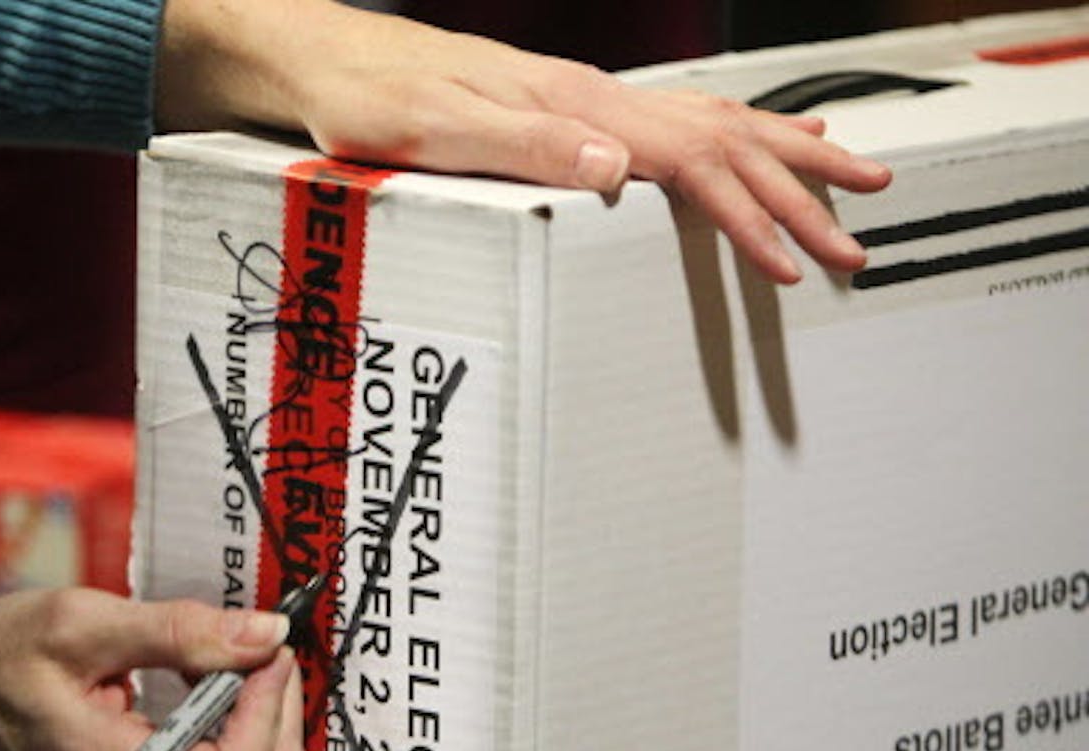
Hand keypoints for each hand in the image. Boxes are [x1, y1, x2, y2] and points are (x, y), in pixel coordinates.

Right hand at [0, 588, 307, 750]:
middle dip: (274, 707)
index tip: (260, 646)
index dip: (266, 710)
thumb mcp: (80, 624)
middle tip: (247, 643)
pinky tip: (204, 675)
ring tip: (217, 654)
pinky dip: (233, 718)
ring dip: (256, 709)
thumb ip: (178, 632)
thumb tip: (265, 635)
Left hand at [156, 0, 891, 283]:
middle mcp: (590, 98)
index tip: (796, 265)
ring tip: (849, 182)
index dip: (751, 217)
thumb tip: (619, 169)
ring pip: (711, 122)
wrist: (320, 59)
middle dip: (797, 195)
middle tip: (857, 244)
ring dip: (783, 159)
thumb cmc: (364, 98)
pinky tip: (746, 147)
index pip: (692, 163)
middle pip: (723, 138)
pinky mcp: (564, 109)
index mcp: (573, 109)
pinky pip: (675, 121)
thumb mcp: (433, 129)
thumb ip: (524, 146)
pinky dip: (730, 138)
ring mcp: (582, 99)